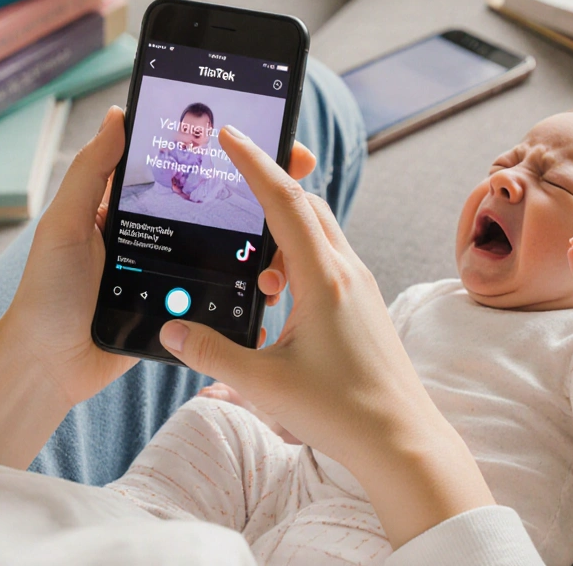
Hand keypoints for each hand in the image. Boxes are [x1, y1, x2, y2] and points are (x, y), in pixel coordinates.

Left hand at [0, 107, 315, 409]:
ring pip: (233, 249)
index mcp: (136, 204)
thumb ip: (90, 171)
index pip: (189, 166)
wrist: (49, 364)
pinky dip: (250, 289)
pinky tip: (272, 285)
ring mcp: (178, 271)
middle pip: (223, 204)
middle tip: (300, 175)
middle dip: (266, 190)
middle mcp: (164, 233)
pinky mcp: (186, 309)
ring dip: (265, 244)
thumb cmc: (48, 291)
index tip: (269, 136)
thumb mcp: (64, 223)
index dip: (228, 150)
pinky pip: (224, 294)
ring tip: (287, 243)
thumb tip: (119, 115)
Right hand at [160, 125, 495, 547]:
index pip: (284, 199)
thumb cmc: (340, 412)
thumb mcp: (264, 384)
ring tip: (254, 278)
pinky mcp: (364, 302)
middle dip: (266, 194)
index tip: (231, 133)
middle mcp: (346, 270)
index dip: (254, 161)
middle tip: (230, 202)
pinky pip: (327, 258)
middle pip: (305, 204)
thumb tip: (172, 328)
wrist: (400, 439)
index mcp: (324, 277)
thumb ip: (212, 351)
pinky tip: (276, 297)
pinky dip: (297, 259)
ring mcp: (360, 284)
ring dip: (282, 234)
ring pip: (318, 231)